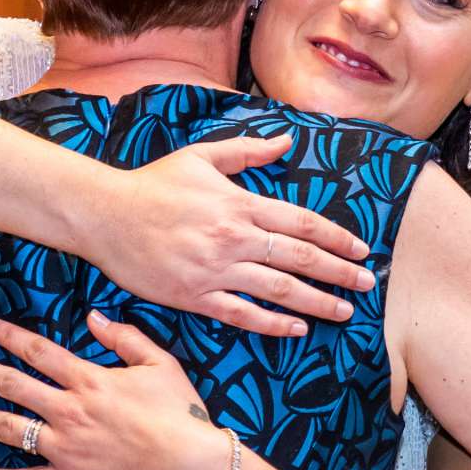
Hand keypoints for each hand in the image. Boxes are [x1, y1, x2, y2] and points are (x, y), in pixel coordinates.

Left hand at [0, 312, 231, 469]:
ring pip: (10, 430)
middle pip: (12, 386)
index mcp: (90, 381)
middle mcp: (70, 412)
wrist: (190, 469)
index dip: (8, 336)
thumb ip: (125, 338)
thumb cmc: (182, 415)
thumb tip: (93, 316)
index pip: (38, 352)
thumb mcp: (160, 365)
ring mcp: (66, 449)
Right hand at [82, 135, 375, 338]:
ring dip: (316, 302)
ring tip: (344, 312)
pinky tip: (296, 329)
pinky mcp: (193, 296)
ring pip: (278, 290)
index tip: (361, 250)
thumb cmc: (152, 184)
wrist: (103, 215)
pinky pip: (242, 314)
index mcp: (238, 204)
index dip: (336, 238)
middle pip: (299, 258)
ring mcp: (214, 270)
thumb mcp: (201, 157)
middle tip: (367, 285)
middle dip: (339, 273)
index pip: (300, 223)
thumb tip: (287, 140)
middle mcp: (233, 238)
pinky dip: (272, 323)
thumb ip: (247, 152)